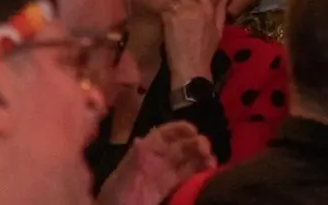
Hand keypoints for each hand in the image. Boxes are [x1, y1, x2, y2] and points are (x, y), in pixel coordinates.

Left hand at [98, 121, 215, 204]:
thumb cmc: (116, 199)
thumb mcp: (120, 179)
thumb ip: (133, 161)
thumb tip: (141, 141)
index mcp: (143, 153)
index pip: (163, 134)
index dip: (179, 129)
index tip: (193, 130)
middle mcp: (157, 161)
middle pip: (180, 147)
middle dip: (195, 144)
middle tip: (206, 149)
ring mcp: (165, 176)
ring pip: (188, 161)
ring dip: (202, 158)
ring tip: (212, 162)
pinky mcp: (171, 190)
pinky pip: (188, 177)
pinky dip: (200, 172)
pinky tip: (209, 171)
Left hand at [162, 0, 228, 87]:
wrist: (190, 66)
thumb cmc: (206, 50)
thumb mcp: (218, 31)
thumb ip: (220, 11)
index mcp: (207, 9)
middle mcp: (193, 6)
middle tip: (180, 7)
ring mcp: (179, 11)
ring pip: (174, 0)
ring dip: (173, 5)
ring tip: (174, 15)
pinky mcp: (167, 18)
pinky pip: (165, 8)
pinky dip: (166, 12)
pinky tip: (168, 21)